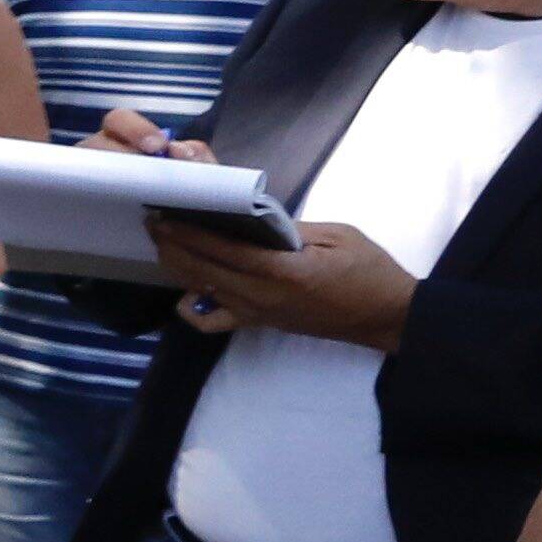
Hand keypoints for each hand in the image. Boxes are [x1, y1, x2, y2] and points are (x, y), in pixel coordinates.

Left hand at [152, 208, 418, 348]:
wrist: (387, 315)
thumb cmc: (370, 271)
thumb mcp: (338, 235)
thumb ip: (291, 229)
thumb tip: (253, 219)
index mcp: (284, 271)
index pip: (223, 251)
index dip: (188, 234)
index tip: (164, 217)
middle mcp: (262, 296)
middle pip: (202, 271)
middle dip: (173, 247)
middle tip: (154, 224)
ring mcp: (258, 313)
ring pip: (202, 292)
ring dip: (179, 268)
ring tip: (165, 245)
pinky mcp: (260, 324)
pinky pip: (215, 321)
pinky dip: (194, 307)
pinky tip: (189, 290)